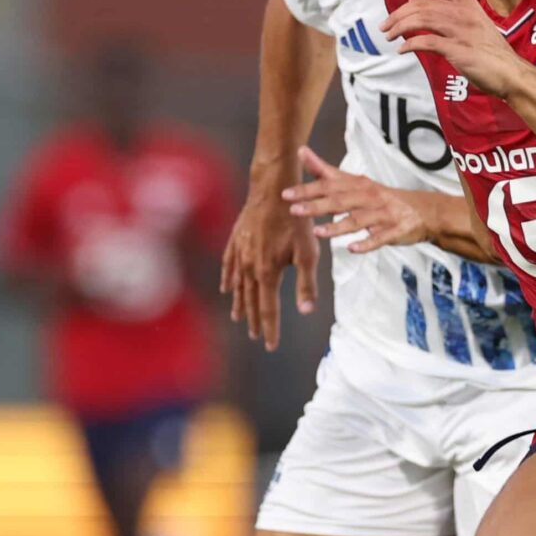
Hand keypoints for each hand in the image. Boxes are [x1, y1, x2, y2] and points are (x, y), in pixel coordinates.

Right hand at [219, 170, 319, 348]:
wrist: (272, 189)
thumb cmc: (295, 220)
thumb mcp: (308, 253)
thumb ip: (306, 284)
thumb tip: (306, 311)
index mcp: (267, 273)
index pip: (268, 309)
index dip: (270, 329)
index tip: (270, 345)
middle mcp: (250, 267)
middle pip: (251, 301)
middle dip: (255, 320)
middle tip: (257, 337)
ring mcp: (240, 253)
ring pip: (238, 286)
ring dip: (240, 304)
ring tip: (240, 319)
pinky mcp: (236, 240)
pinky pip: (229, 266)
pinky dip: (228, 279)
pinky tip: (227, 288)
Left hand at [283, 147, 435, 253]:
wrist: (423, 210)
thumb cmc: (381, 197)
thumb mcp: (354, 181)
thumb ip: (325, 170)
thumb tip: (301, 151)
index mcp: (357, 184)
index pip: (329, 185)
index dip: (307, 189)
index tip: (286, 194)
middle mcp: (369, 197)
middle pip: (340, 201)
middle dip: (317, 206)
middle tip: (294, 210)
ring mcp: (382, 214)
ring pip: (358, 220)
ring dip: (338, 226)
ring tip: (318, 232)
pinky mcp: (394, 231)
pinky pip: (379, 238)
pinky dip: (367, 243)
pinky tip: (352, 249)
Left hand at [381, 0, 530, 96]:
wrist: (510, 71)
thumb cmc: (488, 48)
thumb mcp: (469, 20)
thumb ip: (444, 9)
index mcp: (465, 0)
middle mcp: (462, 11)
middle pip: (420, 4)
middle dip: (397, 14)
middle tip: (384, 26)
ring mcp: (461, 30)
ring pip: (420, 20)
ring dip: (399, 28)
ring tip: (389, 37)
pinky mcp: (458, 50)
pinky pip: (426, 42)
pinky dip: (410, 44)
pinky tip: (403, 50)